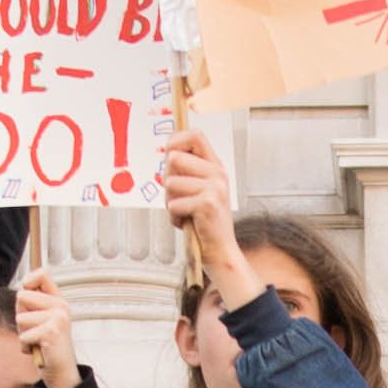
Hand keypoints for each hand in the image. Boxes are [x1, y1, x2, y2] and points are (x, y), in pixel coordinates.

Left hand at [13, 270, 80, 387]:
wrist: (63, 373)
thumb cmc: (49, 348)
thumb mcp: (42, 321)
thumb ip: (33, 304)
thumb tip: (22, 288)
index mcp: (58, 300)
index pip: (41, 274)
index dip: (28, 281)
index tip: (27, 294)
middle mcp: (61, 306)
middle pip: (21, 297)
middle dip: (21, 317)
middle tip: (35, 331)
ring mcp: (58, 318)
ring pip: (20, 318)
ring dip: (24, 334)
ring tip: (38, 341)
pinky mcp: (51, 332)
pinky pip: (23, 336)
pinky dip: (26, 347)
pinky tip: (39, 350)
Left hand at [163, 133, 251, 304]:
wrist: (220, 251)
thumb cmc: (202, 222)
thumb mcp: (196, 191)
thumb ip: (185, 171)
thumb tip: (167, 154)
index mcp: (215, 166)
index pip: (195, 135)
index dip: (176, 140)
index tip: (167, 154)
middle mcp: (218, 173)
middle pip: (175, 158)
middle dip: (166, 179)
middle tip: (175, 197)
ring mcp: (215, 187)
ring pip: (170, 182)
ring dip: (169, 201)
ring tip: (182, 213)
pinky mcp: (208, 204)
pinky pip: (174, 203)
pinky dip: (174, 217)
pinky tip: (186, 223)